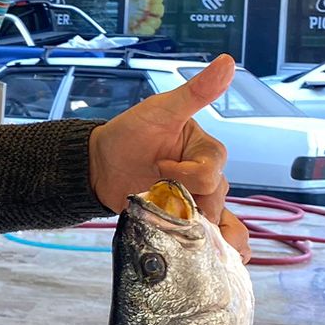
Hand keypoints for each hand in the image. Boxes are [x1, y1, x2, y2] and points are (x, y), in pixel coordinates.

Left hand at [89, 55, 252, 261]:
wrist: (97, 165)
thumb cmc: (128, 133)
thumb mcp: (160, 110)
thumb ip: (194, 93)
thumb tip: (227, 61)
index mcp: (205, 149)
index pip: (214, 165)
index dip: (189, 172)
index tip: (161, 167)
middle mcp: (207, 176)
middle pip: (216, 195)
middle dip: (194, 202)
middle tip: (164, 199)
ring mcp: (196, 201)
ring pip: (221, 220)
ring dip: (217, 235)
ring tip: (209, 247)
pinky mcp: (183, 222)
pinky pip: (212, 237)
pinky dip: (220, 250)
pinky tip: (223, 263)